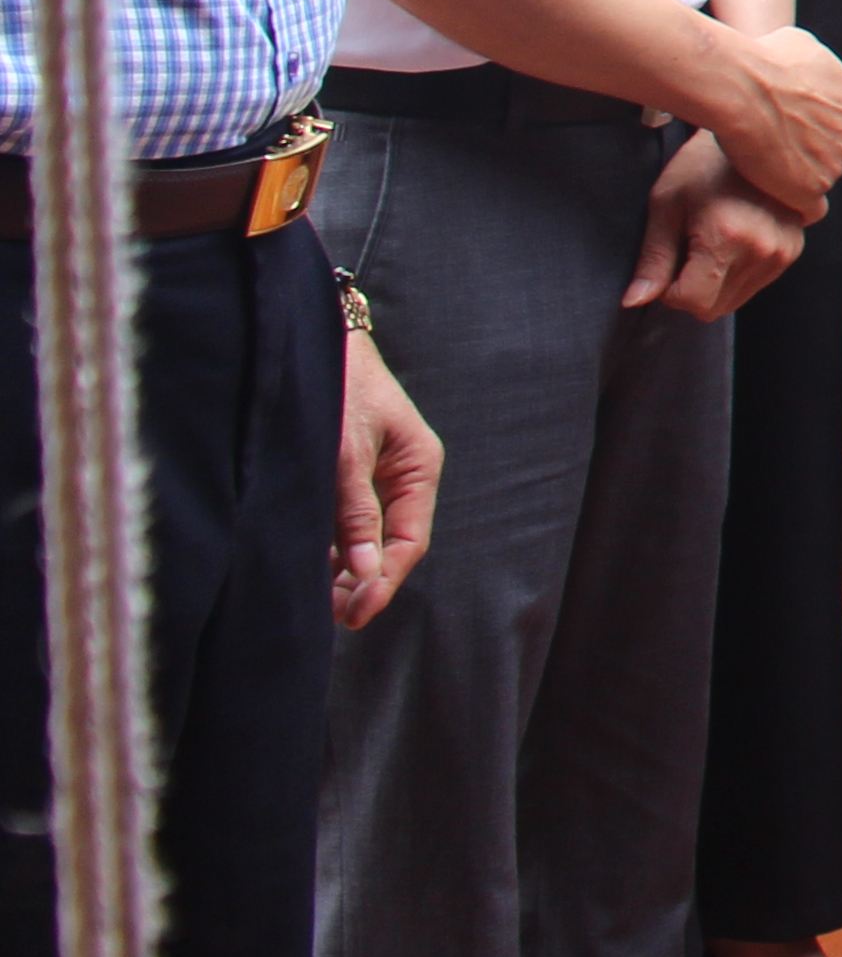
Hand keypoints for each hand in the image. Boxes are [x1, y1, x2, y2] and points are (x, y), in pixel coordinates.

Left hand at [330, 329, 441, 629]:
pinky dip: (328, 546)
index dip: (384, 581)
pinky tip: (308, 565)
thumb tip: (362, 569)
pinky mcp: (347, 473)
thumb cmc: (338, 385)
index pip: (409, 541)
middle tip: (331, 618)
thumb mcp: (345, 449)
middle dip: (363, 583)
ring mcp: (374, 476)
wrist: (315, 338)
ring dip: (342, 569)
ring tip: (315, 600)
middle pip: (389, 544)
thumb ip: (354, 509)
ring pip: (364, 536)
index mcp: (418, 467)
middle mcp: (401, 476)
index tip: (356, 613)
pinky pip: (343, 521)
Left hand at [627, 134, 806, 316]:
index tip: (669, 263)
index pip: (693, 303)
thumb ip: (653, 258)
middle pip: (715, 308)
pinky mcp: (795, 250)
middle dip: (693, 289)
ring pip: (735, 301)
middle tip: (688, 248)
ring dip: (716, 282)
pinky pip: (755, 284)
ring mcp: (784, 252)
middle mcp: (763, 251)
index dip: (671, 291)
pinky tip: (733, 237)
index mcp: (728, 238)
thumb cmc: (703, 164)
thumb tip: (635, 300)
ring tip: (712, 238)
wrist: (754, 134)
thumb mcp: (666, 205)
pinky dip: (737, 272)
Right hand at [708, 21, 841, 224]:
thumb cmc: (765, 61)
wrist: (742, 87)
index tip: (801, 124)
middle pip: (838, 149)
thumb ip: (822, 64)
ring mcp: (834, 164)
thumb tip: (815, 65)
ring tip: (768, 161)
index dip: (822, 123)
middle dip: (815, 148)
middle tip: (781, 143)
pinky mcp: (810, 189)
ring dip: (800, 173)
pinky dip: (795, 204)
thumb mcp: (806, 45)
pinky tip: (779, 196)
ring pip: (822, 176)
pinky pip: (810, 208)